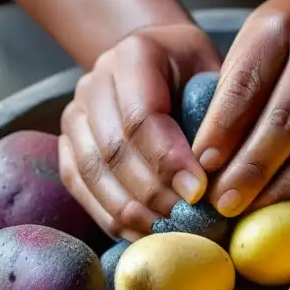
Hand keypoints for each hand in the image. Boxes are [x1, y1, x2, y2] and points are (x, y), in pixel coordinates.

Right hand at [59, 24, 221, 239]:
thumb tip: (222, 170)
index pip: (142, 117)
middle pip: (114, 151)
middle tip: (190, 220)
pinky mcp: (67, 144)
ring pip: (93, 174)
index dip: (169, 161)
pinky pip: (81, 187)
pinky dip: (110, 217)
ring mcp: (75, 115)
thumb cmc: (196, 72)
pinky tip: (144, 233)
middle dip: (154, 193)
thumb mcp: (214, 73)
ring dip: (132, 211)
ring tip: (170, 232)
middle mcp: (94, 82)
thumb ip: (218, 110)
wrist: (157, 58)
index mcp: (133, 56)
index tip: (199, 193)